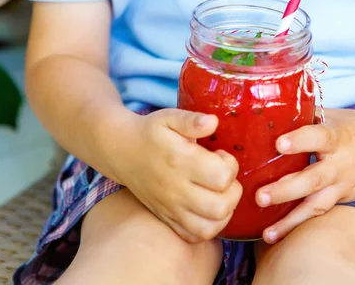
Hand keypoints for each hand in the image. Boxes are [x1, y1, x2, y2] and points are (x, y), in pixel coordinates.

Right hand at [114, 108, 242, 242]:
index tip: (221, 155)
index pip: (222, 176)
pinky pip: (193, 236)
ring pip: (209, 227)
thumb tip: (214, 122)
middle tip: (224, 176)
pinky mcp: (166, 218)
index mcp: (180, 162)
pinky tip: (208, 208)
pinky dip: (208, 227)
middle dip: (233, 191)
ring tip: (220, 193)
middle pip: (220, 206)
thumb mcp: (169, 117)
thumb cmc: (150, 133)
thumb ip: (192, 120)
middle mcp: (176, 189)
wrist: (121, 151)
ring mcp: (171, 207)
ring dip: (224, 212)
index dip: (230, 165)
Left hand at [255, 108, 354, 243]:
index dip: (299, 141)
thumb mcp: (332, 116)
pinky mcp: (342, 200)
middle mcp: (340, 164)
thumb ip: (303, 117)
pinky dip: (297, 225)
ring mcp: (342, 185)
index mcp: (337, 137)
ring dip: (290, 221)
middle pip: (313, 180)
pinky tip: (275, 234)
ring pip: (317, 205)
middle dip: (286, 190)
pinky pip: (319, 214)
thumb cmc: (352, 126)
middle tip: (260, 197)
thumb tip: (266, 114)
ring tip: (267, 233)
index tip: (279, 144)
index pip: (318, 138)